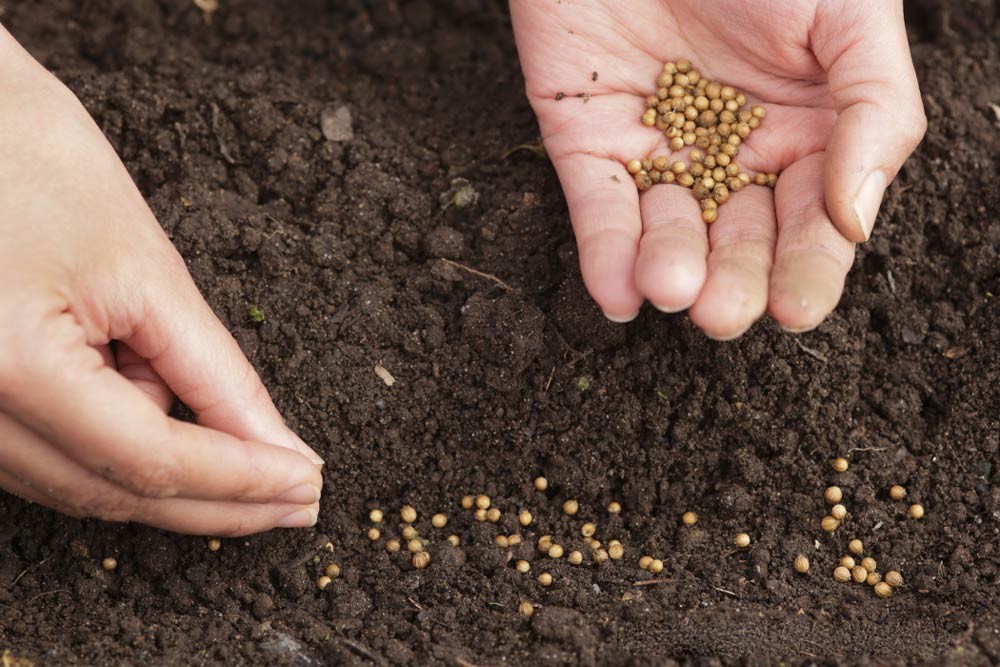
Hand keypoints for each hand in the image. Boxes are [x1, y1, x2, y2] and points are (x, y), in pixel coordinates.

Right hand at [0, 27, 323, 535]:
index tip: (308, 487)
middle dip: (218, 502)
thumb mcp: (143, 267)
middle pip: (114, 492)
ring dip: (175, 479)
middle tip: (297, 503)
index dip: (240, 481)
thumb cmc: (31, 157)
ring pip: (82, 486)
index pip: (149, 459)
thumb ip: (213, 373)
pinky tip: (179, 424)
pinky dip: (124, 451)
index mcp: (9, 368)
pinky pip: (51, 457)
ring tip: (252, 456)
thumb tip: (276, 446)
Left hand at [511, 0, 925, 337]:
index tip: (795, 310)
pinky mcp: (588, 140)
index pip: (810, 223)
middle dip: (730, 281)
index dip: (805, 270)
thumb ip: (872, 113)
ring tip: (671, 290)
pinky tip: (614, 293)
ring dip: (666, 268)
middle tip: (721, 314)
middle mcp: (732, 155)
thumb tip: (856, 221)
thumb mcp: (848, 18)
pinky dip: (602, 251)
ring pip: (664, 230)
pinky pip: (596, 204)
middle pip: (735, 240)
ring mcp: (658, 150)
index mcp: (805, 134)